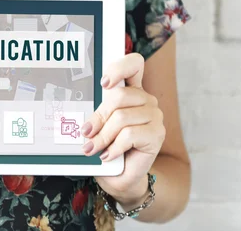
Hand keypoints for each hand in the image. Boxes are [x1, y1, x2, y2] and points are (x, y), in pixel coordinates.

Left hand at [80, 53, 164, 205]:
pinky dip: (114, 147)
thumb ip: (96, 114)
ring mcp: (154, 116)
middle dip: (99, 116)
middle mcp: (145, 99)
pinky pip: (129, 135)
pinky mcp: (157, 134)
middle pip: (119, 96)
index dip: (119, 68)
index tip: (104, 83)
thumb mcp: (99, 126)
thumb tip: (84, 116)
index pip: (133, 64)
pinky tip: (108, 155)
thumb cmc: (107, 147)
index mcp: (131, 90)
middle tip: (86, 133)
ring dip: (103, 136)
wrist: (121, 176)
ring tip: (93, 148)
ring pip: (121, 117)